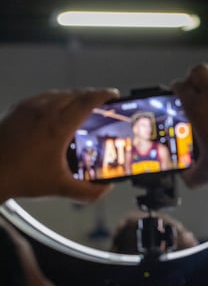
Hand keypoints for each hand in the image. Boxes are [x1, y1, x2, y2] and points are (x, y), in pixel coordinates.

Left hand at [0, 88, 119, 201]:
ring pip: (58, 94)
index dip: (104, 95)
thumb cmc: (20, 177)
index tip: (114, 95)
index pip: (87, 102)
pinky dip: (55, 99)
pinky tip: (55, 109)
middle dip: (91, 96)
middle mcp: (44, 112)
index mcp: (59, 126)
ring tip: (81, 106)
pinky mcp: (16, 110)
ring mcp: (28, 109)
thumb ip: (87, 191)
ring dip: (73, 97)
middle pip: (75, 94)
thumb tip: (105, 189)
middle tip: (102, 104)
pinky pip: (42, 97)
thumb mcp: (59, 187)